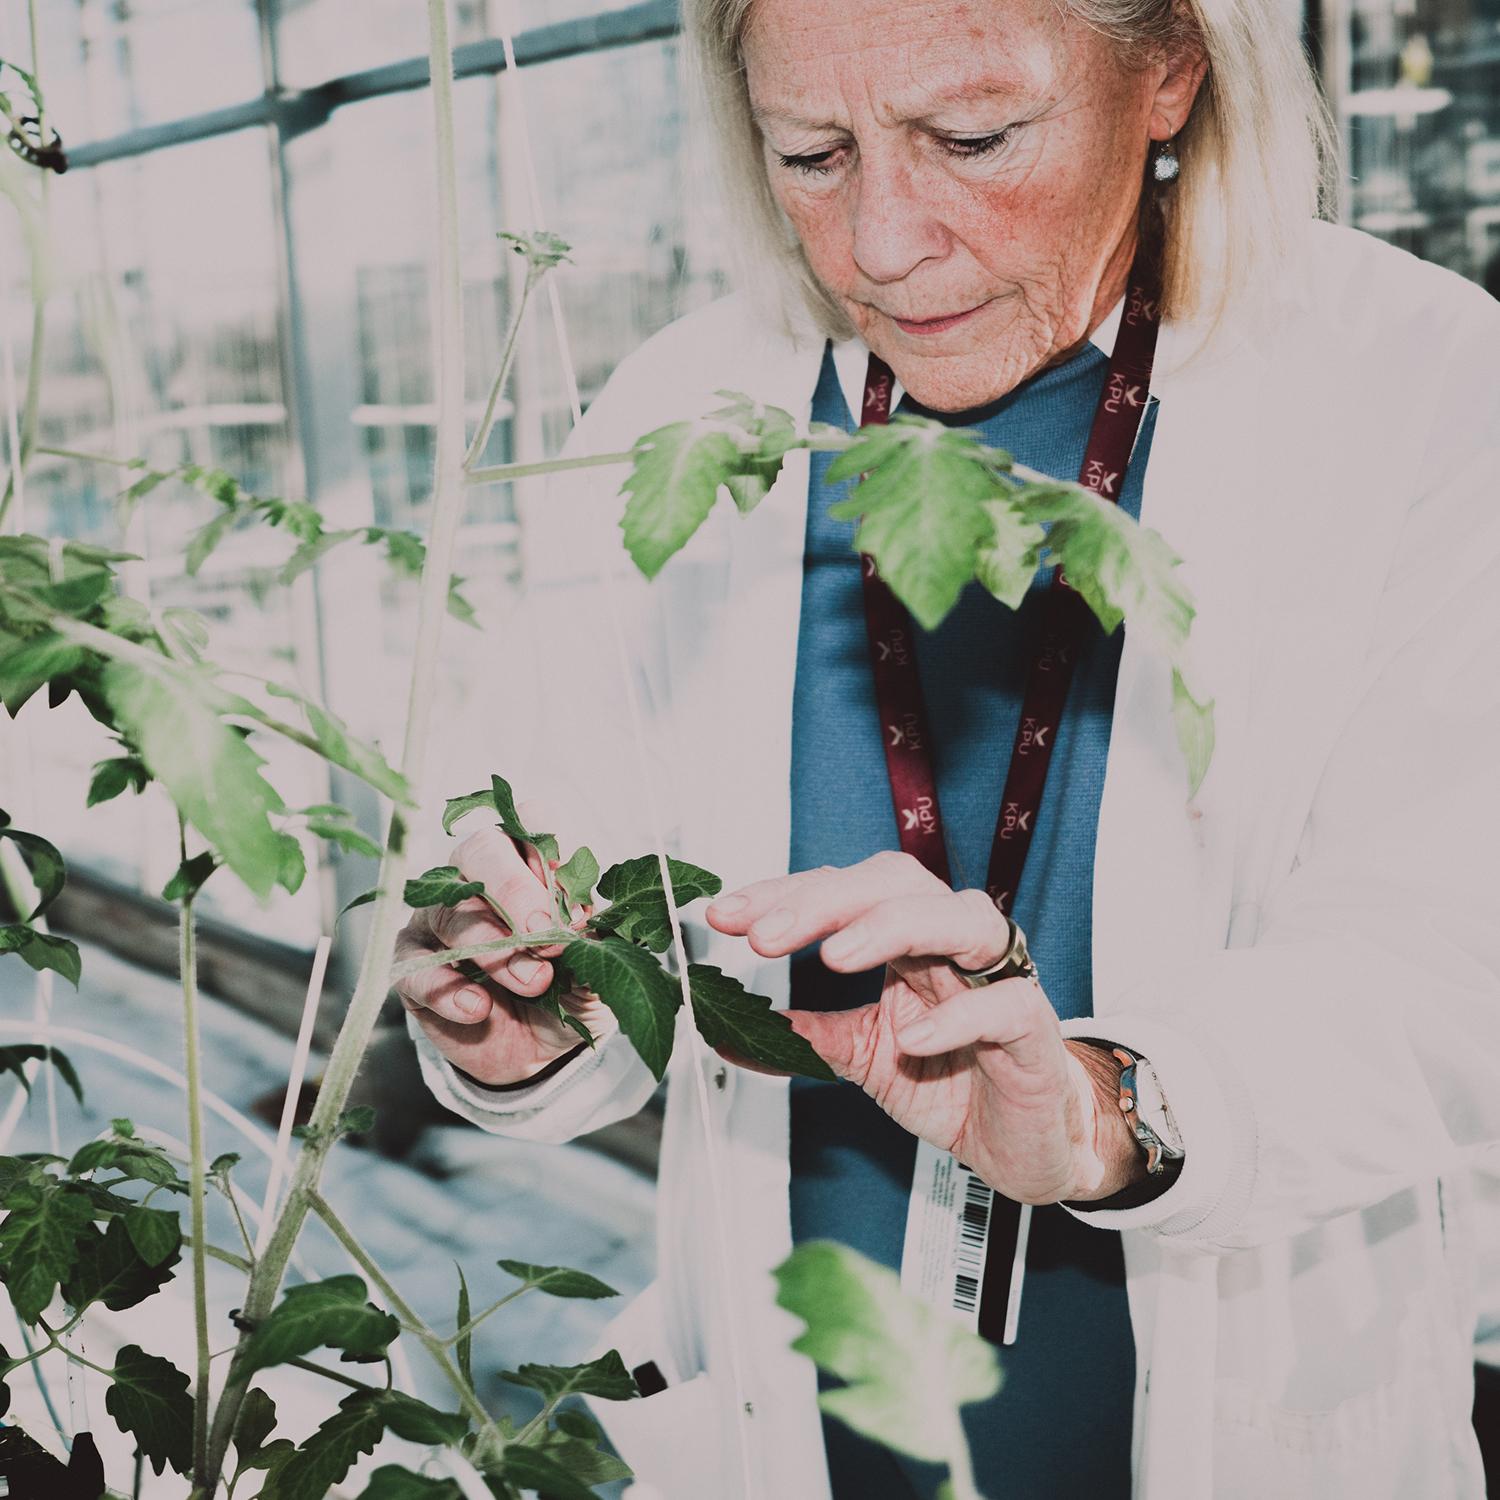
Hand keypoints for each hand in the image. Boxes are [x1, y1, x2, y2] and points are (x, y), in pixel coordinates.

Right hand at [392, 824, 608, 1085]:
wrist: (541, 1052)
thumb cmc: (569, 990)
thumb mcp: (594, 968)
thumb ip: (589, 940)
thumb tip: (577, 919)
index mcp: (530, 861)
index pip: (531, 821)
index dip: (551, 849)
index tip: (574, 900)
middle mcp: (479, 877)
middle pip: (481, 851)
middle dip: (514, 889)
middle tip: (545, 934)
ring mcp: (440, 917)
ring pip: (451, 911)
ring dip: (495, 949)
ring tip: (536, 982)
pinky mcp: (414, 964)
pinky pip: (416, 965)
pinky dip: (448, 988)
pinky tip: (479, 1008)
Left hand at [704, 851, 1142, 1203]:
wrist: (1023, 1142)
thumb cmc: (952, 1080)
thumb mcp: (861, 1057)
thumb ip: (805, 1038)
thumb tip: (727, 1034)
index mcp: (906, 938)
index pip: (843, 893)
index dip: (783, 897)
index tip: (724, 916)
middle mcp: (951, 942)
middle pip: (895, 884)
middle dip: (824, 901)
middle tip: (762, 934)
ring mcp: (998, 978)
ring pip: (957, 918)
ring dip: (890, 928)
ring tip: (833, 957)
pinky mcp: (1034, 1028)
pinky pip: (1004, 1005)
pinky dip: (957, 1017)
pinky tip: (910, 1041)